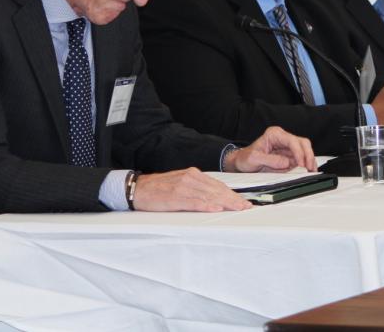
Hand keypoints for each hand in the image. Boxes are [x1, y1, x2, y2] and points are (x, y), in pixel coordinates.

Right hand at [133, 167, 251, 211]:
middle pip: (216, 190)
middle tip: (246, 207)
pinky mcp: (175, 197)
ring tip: (237, 208)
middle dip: (233, 199)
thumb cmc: (159, 188)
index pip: (217, 185)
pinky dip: (206, 205)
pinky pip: (193, 201)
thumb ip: (196, 188)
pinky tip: (215, 208)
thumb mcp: (181, 183)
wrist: (137, 188)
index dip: (232, 194)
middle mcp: (191, 178)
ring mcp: (183, 186)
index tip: (243, 202)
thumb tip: (213, 198)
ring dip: (225, 203)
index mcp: (193, 174)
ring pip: (209, 195)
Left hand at [225, 126, 316, 172]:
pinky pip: (301, 160)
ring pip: (305, 151)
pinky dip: (305, 165)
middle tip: (310, 168)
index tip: (301, 164)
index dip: (299, 152)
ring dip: (309, 161)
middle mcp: (283, 139)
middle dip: (308, 155)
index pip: (292, 141)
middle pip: (302, 143)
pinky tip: (307, 172)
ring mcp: (287, 148)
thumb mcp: (254, 159)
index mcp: (275, 134)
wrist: (241, 163)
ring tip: (311, 172)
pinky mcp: (288, 157)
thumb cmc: (245, 158)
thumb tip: (286, 163)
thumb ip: (270, 160)